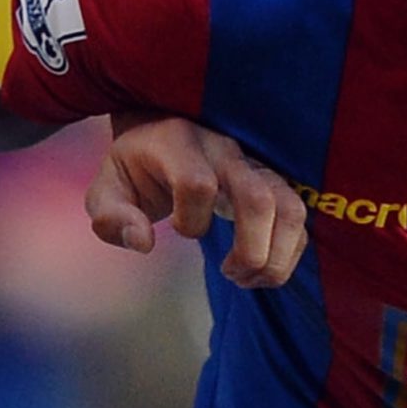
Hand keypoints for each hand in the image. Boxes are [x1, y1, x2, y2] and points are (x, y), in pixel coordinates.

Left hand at [88, 113, 307, 287]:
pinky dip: (286, 254)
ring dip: (275, 256)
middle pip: (258, 198)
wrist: (165, 130)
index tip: (178, 231)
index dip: (190, 221)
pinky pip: (298, 218)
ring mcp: (255, 165)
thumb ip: (111, 215)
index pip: (198, 184)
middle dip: (250, 251)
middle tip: (229, 273)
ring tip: (248, 276)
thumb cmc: (136, 168)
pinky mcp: (273, 182)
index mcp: (179, 144)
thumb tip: (143, 242)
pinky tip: (258, 271)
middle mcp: (224, 150)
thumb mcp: (108, 187)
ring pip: (289, 208)